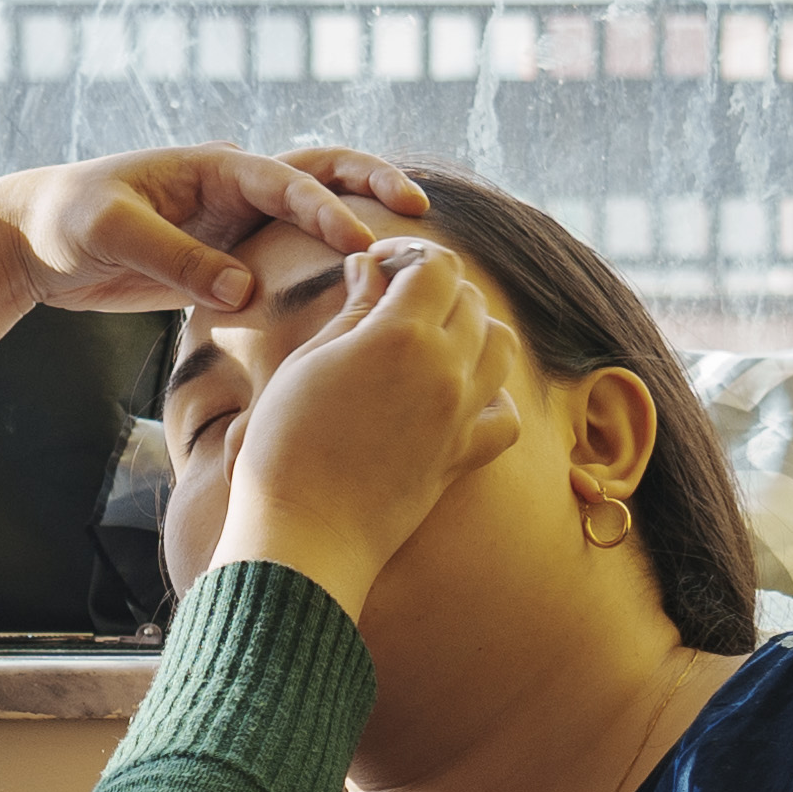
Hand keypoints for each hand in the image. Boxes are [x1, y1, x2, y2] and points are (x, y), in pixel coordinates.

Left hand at [0, 146, 430, 352]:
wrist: (37, 242)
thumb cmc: (68, 222)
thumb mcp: (113, 235)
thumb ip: (177, 261)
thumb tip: (245, 292)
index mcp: (212, 167)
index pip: (285, 180)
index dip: (325, 208)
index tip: (361, 242)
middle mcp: (233, 187)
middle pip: (319, 173)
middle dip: (370, 186)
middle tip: (420, 213)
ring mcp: (234, 222)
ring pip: (311, 212)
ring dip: (357, 221)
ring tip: (407, 250)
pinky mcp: (227, 259)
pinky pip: (288, 258)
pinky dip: (326, 268)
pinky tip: (357, 301)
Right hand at [196, 236, 524, 612]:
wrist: (303, 535)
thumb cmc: (285, 447)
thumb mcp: (307, 363)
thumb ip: (351, 310)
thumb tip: (370, 268)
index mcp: (401, 335)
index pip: (435, 265)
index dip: (408, 256)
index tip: (379, 267)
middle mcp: (444, 368)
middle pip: (470, 300)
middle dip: (436, 288)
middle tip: (393, 302)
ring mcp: (462, 415)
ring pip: (500, 346)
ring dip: (472, 331)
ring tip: (430, 342)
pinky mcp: (465, 457)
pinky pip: (507, 414)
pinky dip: (493, 396)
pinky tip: (458, 395)